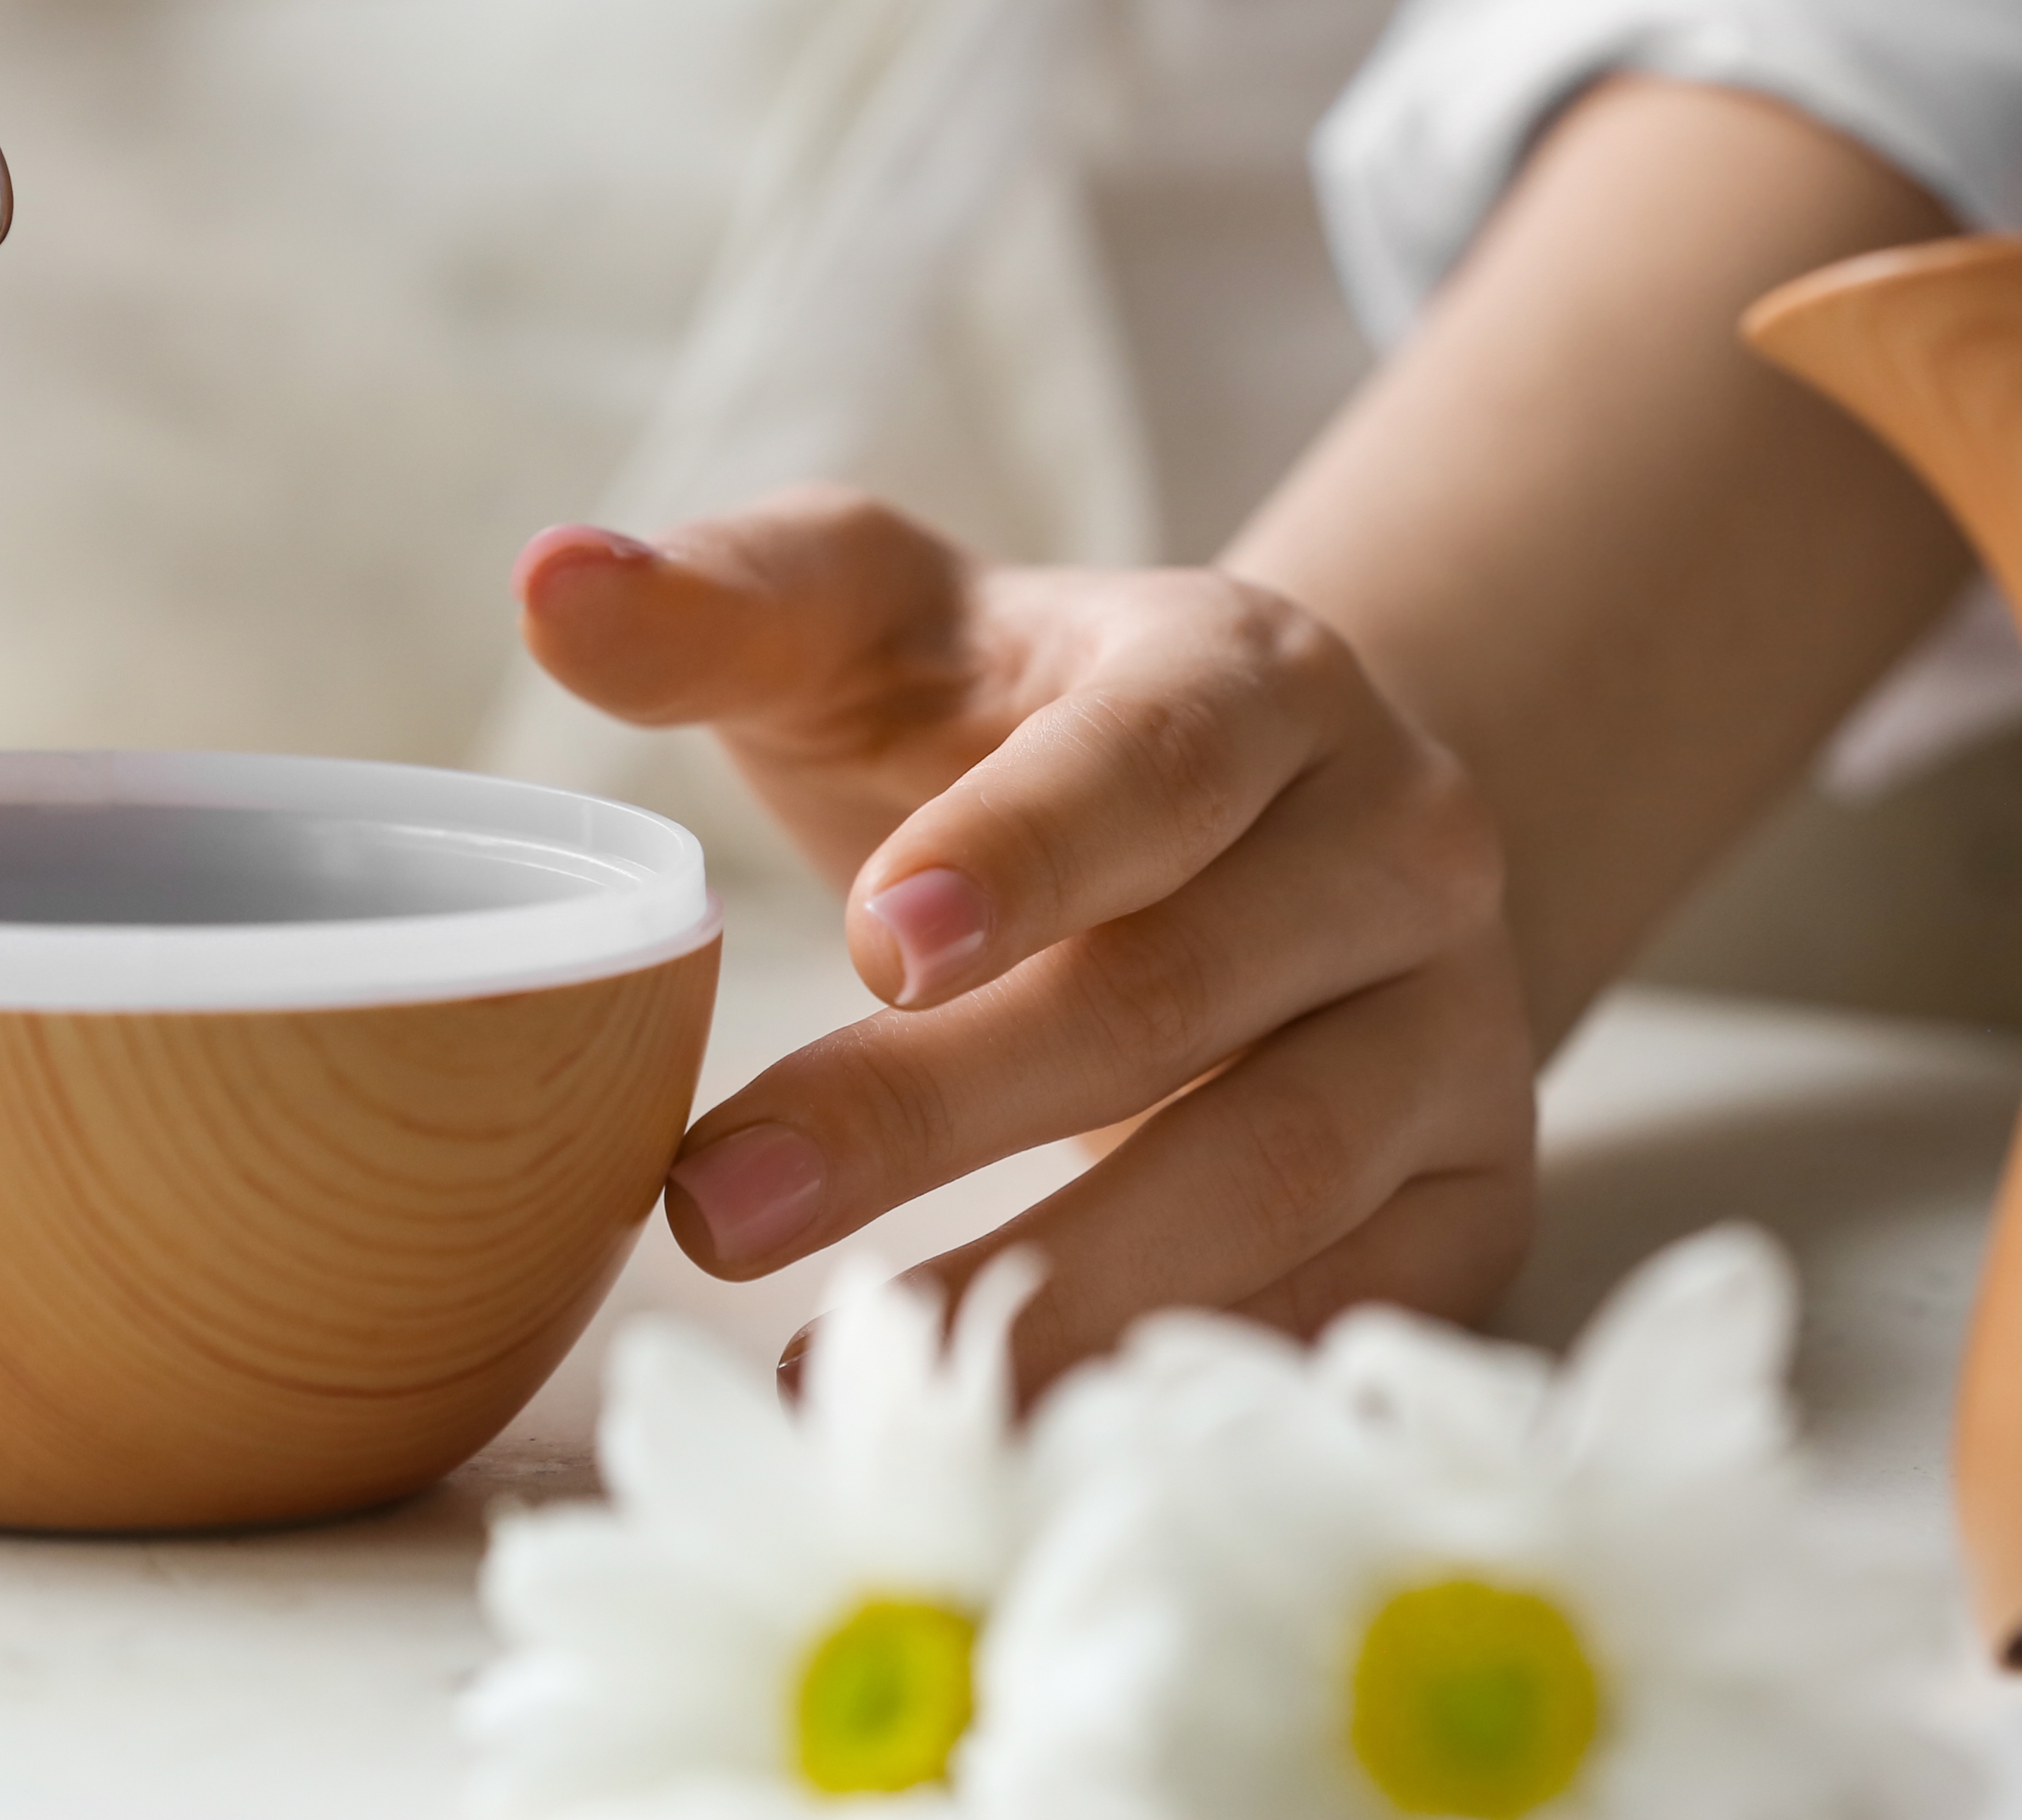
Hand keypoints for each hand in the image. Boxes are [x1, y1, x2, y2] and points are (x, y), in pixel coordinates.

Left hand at [517, 488, 1530, 1391]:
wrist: (1273, 830)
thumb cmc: (1018, 721)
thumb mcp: (878, 625)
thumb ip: (726, 604)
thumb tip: (553, 580)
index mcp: (1252, 676)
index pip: (1154, 760)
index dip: (1026, 850)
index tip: (873, 940)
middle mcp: (1394, 845)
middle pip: (1174, 991)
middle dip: (935, 1113)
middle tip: (715, 1210)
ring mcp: (1450, 1031)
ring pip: (1271, 1176)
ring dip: (1050, 1289)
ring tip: (838, 1367)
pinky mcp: (1468, 1199)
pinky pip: (1340, 1311)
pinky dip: (1174, 1383)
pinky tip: (1007, 1440)